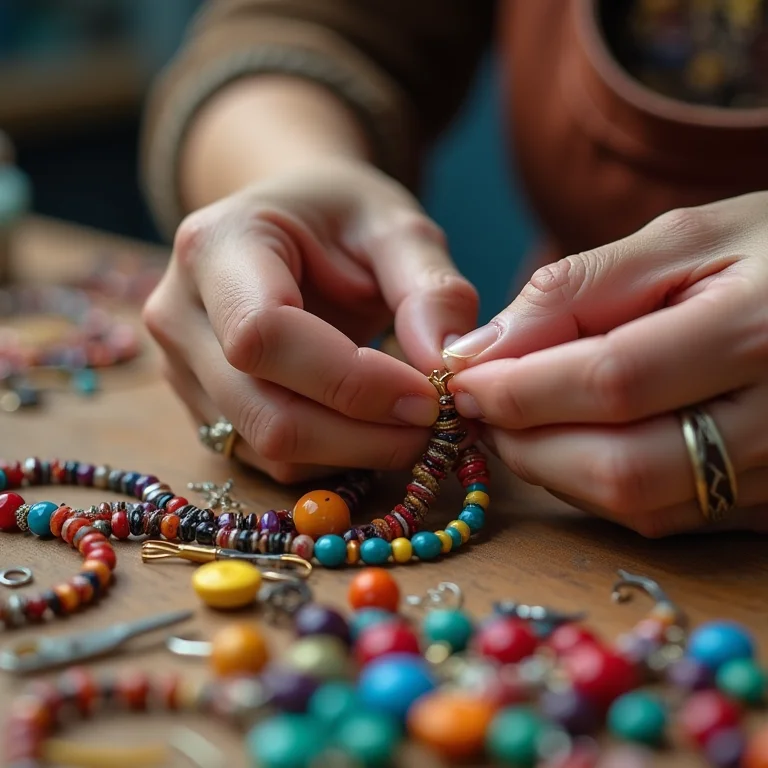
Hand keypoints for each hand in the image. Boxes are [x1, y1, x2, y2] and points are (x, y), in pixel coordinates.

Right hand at [143, 158, 477, 481]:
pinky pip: (269, 460)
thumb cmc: (338, 218)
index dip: (351, 380)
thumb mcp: (394, 225)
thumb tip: (451, 365)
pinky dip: (333, 457)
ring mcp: (180, 368)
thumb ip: (430, 286)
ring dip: (355, 453)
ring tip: (412, 424)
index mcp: (215, 245)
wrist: (284, 226)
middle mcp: (179, 313)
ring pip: (268, 447)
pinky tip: (370, 427)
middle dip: (364, 435)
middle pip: (265, 411)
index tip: (428, 397)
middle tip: (438, 427)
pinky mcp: (202, 407)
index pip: (264, 335)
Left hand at [444, 192, 767, 536]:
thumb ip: (574, 291)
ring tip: (522, 422)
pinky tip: (577, 445)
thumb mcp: (679, 239)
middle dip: (528, 445)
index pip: (614, 381)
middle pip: (623, 466)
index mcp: (761, 330)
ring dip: (555, 472)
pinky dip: (600, 488)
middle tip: (483, 410)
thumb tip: (478, 352)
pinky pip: (669, 517)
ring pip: (640, 505)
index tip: (462, 381)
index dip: (522, 389)